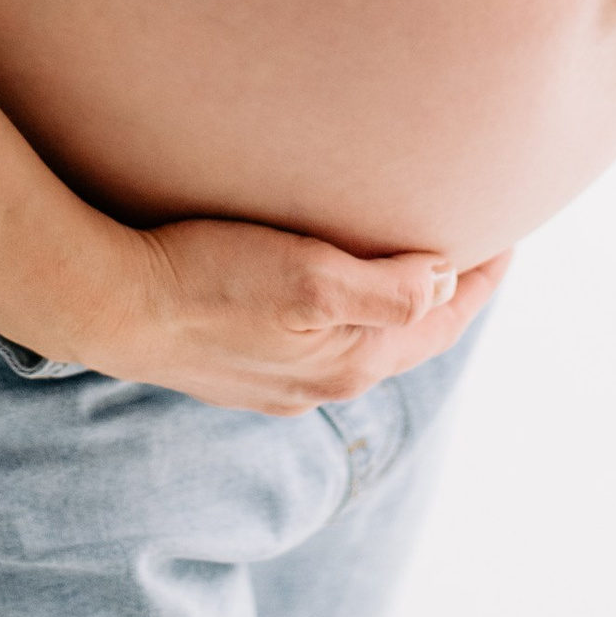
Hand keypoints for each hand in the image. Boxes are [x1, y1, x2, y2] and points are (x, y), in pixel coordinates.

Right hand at [47, 217, 513, 414]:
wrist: (108, 305)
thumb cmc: (206, 279)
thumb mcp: (308, 276)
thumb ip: (388, 288)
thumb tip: (448, 282)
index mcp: (353, 360)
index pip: (444, 320)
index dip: (482, 277)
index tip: (507, 234)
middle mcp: (325, 382)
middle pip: (409, 336)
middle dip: (446, 294)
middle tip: (470, 244)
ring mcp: (282, 382)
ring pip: (364, 342)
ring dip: (394, 305)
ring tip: (408, 259)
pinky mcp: (243, 369)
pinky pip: (320, 343)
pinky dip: (348, 314)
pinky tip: (329, 290)